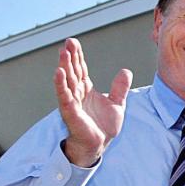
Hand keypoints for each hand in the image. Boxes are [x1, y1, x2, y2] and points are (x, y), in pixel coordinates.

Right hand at [54, 38, 131, 165]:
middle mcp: (77, 93)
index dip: (78, 56)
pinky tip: (58, 73)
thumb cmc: (103, 126)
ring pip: (67, 81)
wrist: (99, 144)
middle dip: (70, 57)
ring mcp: (72, 101)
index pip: (81, 69)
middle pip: (73, 71)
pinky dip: (61, 85)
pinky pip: (65, 96)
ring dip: (64, 66)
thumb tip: (126, 71)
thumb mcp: (117, 103)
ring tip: (63, 53)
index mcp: (86, 89)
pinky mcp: (70, 112)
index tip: (73, 42)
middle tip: (67, 41)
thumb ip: (120, 88)